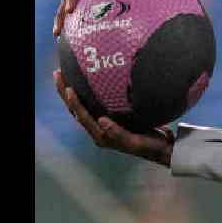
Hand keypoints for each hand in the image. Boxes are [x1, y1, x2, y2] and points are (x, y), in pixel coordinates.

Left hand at [54, 69, 174, 166]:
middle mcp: (100, 130)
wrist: (163, 148)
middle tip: (58, 73)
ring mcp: (106, 124)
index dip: (74, 103)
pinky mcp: (114, 118)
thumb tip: (101, 120)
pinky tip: (90, 80)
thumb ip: (118, 133)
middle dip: (65, 93)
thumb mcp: (135, 142)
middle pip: (77, 110)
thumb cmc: (151, 146)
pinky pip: (95, 103)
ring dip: (73, 91)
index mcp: (102, 136)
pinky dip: (88, 92)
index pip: (83, 117)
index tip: (68, 88)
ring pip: (84, 105)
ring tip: (66, 74)